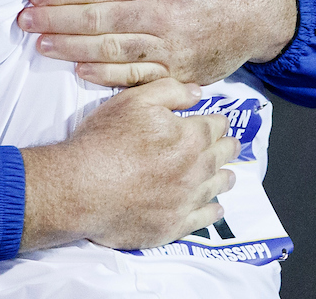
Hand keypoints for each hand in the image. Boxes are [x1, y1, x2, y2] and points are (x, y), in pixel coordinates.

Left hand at [17, 0, 297, 86]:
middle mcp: (160, 13)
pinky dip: (106, 77)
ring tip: (42, 46)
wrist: (264, 9)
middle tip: (25, 23)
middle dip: (55, 21)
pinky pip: (136, 76)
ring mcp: (170, 46)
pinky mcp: (180, 71)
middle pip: (96, 19)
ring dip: (71, 48)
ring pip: (110, 50)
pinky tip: (80, 71)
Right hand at [20, 78, 237, 250]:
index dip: (219, 121)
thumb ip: (169, 91)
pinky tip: (215, 208)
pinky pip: (203, 218)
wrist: (82, 187)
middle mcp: (194, 170)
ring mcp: (186, 200)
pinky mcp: (173, 225)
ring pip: (215, 187)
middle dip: (228, 148)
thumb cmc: (105, 140)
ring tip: (229, 176)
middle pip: (220, 156)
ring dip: (225, 178)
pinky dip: (213, 211)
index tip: (220, 122)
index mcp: (189, 137)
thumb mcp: (133, 100)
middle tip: (233, 146)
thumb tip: (197, 92)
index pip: (215, 126)